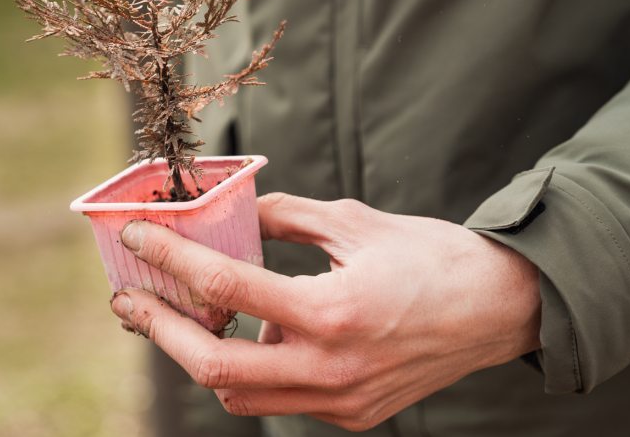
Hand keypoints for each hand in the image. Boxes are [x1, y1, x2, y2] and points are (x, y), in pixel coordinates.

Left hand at [109, 193, 541, 430]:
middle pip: (213, 367)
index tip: (137, 236)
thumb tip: (230, 213)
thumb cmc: (430, 256)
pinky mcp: (351, 415)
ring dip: (199, 353)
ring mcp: (341, 401)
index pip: (224, 289)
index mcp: (331, 312)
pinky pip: (278, 398)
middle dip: (159, 331)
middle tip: (128, 299)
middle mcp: (331, 368)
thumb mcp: (352, 221)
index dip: (170, 258)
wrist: (502, 309)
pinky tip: (246, 331)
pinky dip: (249, 366)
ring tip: (181, 312)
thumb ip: (283, 218)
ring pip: (239, 392)